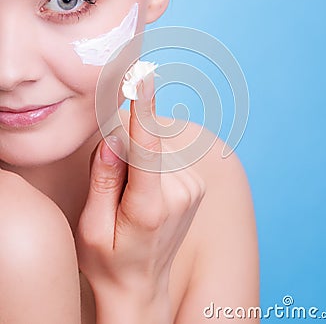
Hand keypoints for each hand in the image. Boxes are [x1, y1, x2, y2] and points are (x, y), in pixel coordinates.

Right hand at [75, 73, 204, 316]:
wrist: (142, 285)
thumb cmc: (109, 261)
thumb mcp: (91, 227)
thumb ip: (103, 180)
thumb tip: (114, 138)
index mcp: (150, 207)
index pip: (148, 148)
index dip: (144, 110)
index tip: (143, 77)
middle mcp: (181, 193)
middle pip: (147, 142)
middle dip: (124, 148)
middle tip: (112, 187)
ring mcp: (193, 187)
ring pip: (158, 144)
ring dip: (138, 155)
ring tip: (129, 194)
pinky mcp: (197, 182)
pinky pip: (168, 151)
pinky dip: (151, 158)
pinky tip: (144, 187)